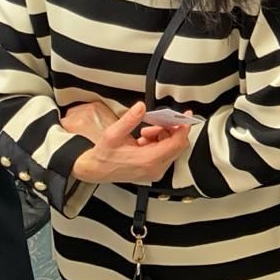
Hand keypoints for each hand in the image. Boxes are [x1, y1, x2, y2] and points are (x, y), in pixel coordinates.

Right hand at [70, 102, 192, 184]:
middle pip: (177, 145)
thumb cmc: (103, 156)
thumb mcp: (113, 134)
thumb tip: (140, 107)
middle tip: (158, 121)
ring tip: (145, 131)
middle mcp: (155, 169)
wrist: (95, 170)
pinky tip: (144, 140)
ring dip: (162, 135)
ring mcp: (154, 171)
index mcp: (148, 160)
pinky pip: (164, 154)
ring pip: (171, 148)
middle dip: (170, 129)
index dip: (183, 128)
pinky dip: (158, 142)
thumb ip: (129, 120)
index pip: (177, 143)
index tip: (184, 116)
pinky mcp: (152, 171)